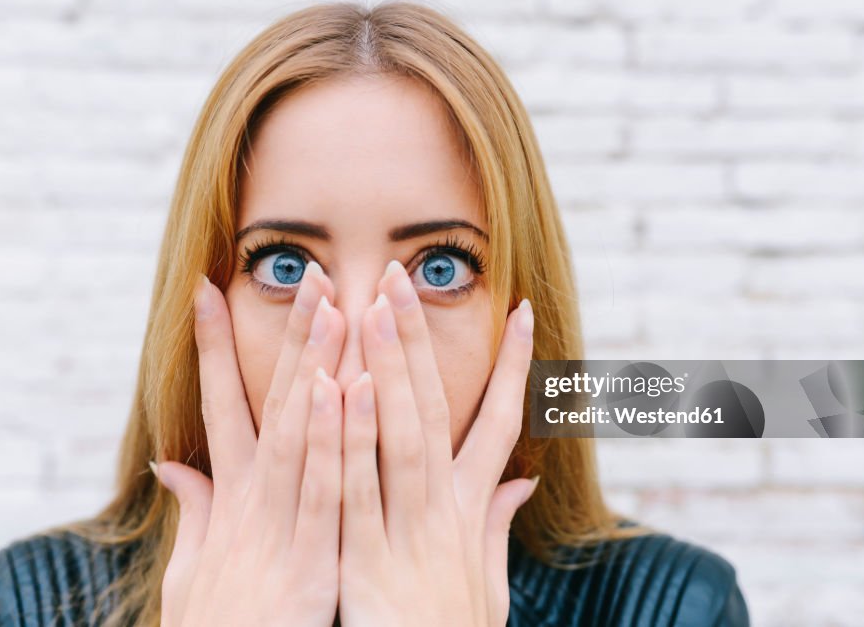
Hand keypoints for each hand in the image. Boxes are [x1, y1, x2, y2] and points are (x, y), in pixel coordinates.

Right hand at [153, 264, 345, 625]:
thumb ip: (196, 510)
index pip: (221, 406)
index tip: (206, 292)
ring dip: (314, 367)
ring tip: (330, 307)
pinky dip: (330, 440)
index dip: (211, 349)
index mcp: (231, 497)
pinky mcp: (310, 558)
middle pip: (272, 402)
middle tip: (308, 274)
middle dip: (290, 336)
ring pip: (299, 432)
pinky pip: (323, 489)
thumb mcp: (194, 569)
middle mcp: (253, 499)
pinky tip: (340, 391)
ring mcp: (280, 525)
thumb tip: (173, 464)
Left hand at [338, 260, 538, 626]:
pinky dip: (351, 437)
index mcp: (469, 511)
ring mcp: (405, 532)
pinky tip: (340, 389)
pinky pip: (357, 489)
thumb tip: (523, 482)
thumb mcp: (485, 584)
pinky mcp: (366, 561)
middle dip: (418, 341)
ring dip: (388, 368)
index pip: (500, 423)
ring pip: (399, 435)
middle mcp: (442, 510)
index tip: (523, 311)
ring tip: (374, 306)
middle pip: (434, 410)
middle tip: (402, 279)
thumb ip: (496, 524)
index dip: (514, 367)